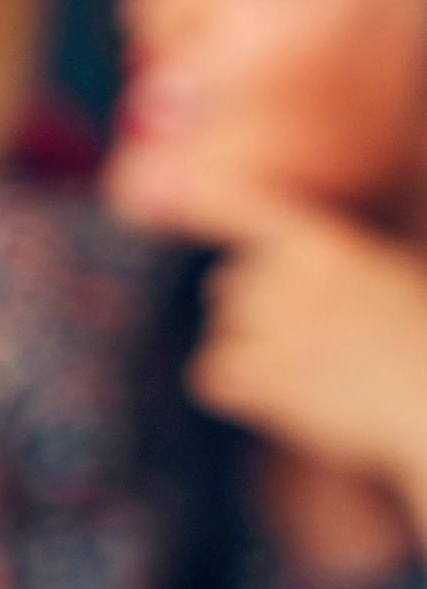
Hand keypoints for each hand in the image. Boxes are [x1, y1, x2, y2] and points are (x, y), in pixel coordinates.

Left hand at [173, 182, 426, 514]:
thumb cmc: (423, 342)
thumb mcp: (382, 279)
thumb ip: (315, 272)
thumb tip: (232, 284)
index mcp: (329, 244)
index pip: (249, 208)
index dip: (208, 200)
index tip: (185, 190)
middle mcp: (290, 277)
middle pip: (225, 287)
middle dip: (251, 313)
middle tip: (312, 343)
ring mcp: (273, 326)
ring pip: (221, 333)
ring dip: (250, 356)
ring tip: (315, 375)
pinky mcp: (263, 376)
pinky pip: (208, 375)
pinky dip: (233, 389)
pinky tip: (277, 398)